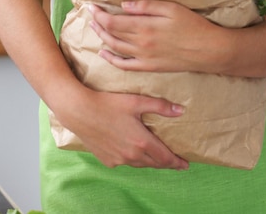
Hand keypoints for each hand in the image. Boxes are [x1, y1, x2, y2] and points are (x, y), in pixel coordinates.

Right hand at [57, 87, 188, 169]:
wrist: (80, 112)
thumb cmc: (109, 104)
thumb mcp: (137, 101)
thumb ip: (160, 107)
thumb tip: (181, 111)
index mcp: (142, 141)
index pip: (165, 157)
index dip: (177, 162)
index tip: (185, 164)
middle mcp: (132, 155)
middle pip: (154, 163)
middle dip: (166, 163)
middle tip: (175, 162)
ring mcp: (118, 160)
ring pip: (140, 164)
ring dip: (150, 162)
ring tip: (157, 158)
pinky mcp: (107, 160)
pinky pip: (125, 162)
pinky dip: (133, 159)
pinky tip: (133, 152)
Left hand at [88, 0, 220, 72]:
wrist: (208, 51)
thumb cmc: (193, 25)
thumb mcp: (172, 8)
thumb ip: (146, 6)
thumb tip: (124, 5)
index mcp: (144, 26)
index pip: (113, 21)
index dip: (99, 14)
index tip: (90, 6)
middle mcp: (140, 43)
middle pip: (111, 33)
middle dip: (97, 23)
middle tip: (90, 13)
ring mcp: (143, 57)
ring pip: (115, 48)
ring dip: (101, 37)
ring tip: (94, 27)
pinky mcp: (149, 67)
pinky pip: (124, 65)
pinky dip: (111, 59)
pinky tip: (104, 53)